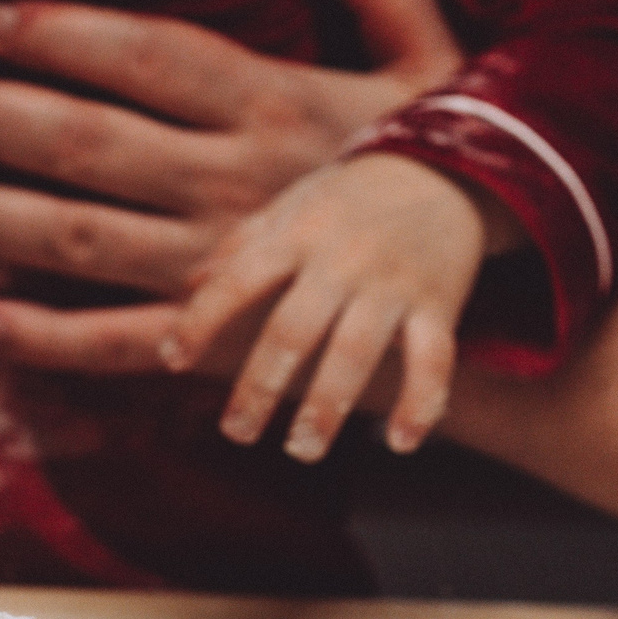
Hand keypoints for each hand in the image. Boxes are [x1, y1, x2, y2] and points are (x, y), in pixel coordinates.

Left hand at [0, 0, 464, 371]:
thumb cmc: (438, 172)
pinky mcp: (212, 344)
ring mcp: (216, 269)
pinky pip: (117, 344)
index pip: (156, 58)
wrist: (478, 302)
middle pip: (92, 144)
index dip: (70, 35)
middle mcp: (234, 184)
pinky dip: (47, 341)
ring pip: (82, 239)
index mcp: (276, 108)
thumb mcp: (431, 68)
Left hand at [161, 155, 517, 461]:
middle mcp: (340, 261)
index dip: (201, 319)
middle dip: (260, 385)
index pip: (237, 280)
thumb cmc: (351, 198)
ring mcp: (392, 283)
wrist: (444, 169)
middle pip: (293, 330)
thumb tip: (188, 283)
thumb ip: (242, 245)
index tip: (173, 360)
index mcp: (296, 236)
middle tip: (237, 432)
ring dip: (328, 407)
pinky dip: (421, 403)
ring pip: (356, 352)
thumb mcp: (293, 205)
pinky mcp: (439, 302)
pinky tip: (400, 443)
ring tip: (302, 449)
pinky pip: (433, 359)